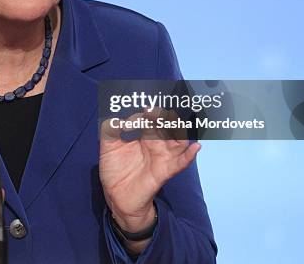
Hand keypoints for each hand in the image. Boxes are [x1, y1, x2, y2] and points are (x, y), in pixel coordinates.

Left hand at [99, 108, 200, 231]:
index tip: (141, 108)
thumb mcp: (108, 146)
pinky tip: (195, 147)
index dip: (148, 112)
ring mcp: (162, 156)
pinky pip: (180, 163)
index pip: (151, 118)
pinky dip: (189, 156)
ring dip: (180, 131)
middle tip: (155, 109)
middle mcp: (156, 143)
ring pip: (179, 141)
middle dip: (164, 116)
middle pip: (168, 126)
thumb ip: (110, 130)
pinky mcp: (164, 171)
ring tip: (177, 122)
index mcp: (144, 134)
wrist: (116, 195)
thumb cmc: (115, 168)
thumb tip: (117, 120)